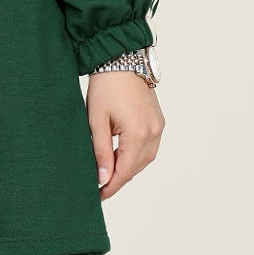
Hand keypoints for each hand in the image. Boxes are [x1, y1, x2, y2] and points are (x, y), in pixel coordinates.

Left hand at [86, 72, 165, 200]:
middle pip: (136, 168)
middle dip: (118, 179)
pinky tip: (122, 158)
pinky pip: (149, 147)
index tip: (98, 195)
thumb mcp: (97, 120)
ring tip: (109, 175)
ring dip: (128, 169)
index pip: (125, 171)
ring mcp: (158, 127)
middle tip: (100, 188)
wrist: (121, 59)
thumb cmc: (105, 86)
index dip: (111, 185)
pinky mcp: (158, 122)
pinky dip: (136, 156)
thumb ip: (100, 151)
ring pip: (144, 159)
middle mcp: (153, 133)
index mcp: (138, 134)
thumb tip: (103, 178)